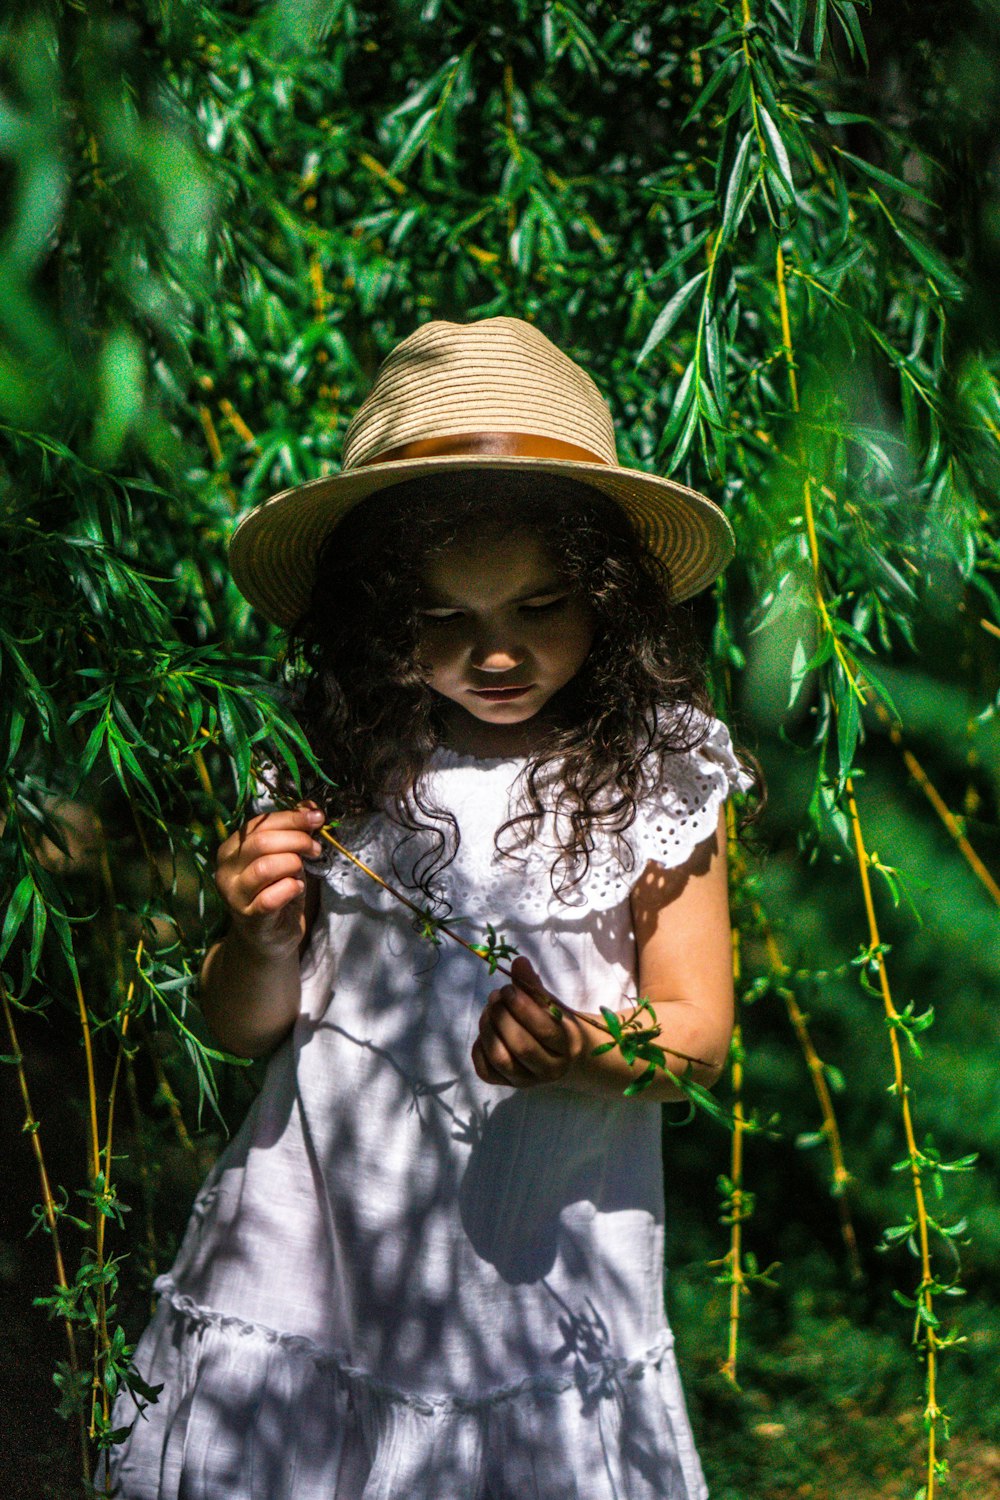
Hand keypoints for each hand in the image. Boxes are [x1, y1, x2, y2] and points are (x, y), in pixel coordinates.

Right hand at [214, 804, 324, 959]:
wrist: (268, 937)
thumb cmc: (277, 891)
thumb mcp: (286, 857)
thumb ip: (294, 832)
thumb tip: (311, 806)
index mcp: (232, 849)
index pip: (260, 824)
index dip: (291, 818)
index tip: (317, 818)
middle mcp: (226, 869)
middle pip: (261, 842)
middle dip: (296, 839)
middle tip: (315, 848)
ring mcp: (234, 894)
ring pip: (264, 867)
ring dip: (292, 863)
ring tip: (304, 868)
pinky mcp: (248, 917)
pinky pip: (270, 898)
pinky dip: (289, 889)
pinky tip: (297, 888)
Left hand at [472, 956, 584, 1088]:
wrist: (561, 1056)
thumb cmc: (556, 1024)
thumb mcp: (552, 1004)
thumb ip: (534, 986)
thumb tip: (518, 961)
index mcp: (566, 1046)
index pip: (544, 1029)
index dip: (522, 1006)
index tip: (508, 988)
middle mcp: (549, 1069)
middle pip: (521, 1046)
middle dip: (502, 1017)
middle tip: (495, 996)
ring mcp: (527, 1081)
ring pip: (501, 1060)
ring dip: (488, 1030)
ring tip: (488, 1010)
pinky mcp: (507, 1085)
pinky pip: (486, 1071)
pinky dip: (479, 1049)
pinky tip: (485, 1032)